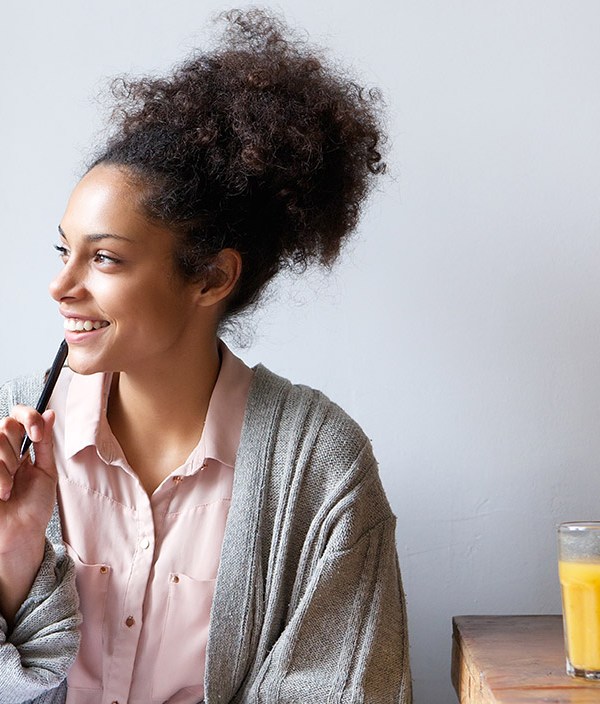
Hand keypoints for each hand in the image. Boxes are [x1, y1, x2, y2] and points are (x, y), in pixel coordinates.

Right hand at [0, 406, 56, 555]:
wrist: (22, 533)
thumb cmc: (34, 506)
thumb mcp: (46, 470)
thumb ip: (45, 443)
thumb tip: (50, 414)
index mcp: (19, 447)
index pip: (17, 415)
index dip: (28, 417)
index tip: (37, 435)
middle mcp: (1, 450)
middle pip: (4, 425)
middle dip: (17, 447)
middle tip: (20, 469)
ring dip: (7, 464)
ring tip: (9, 487)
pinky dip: (0, 478)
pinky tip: (1, 493)